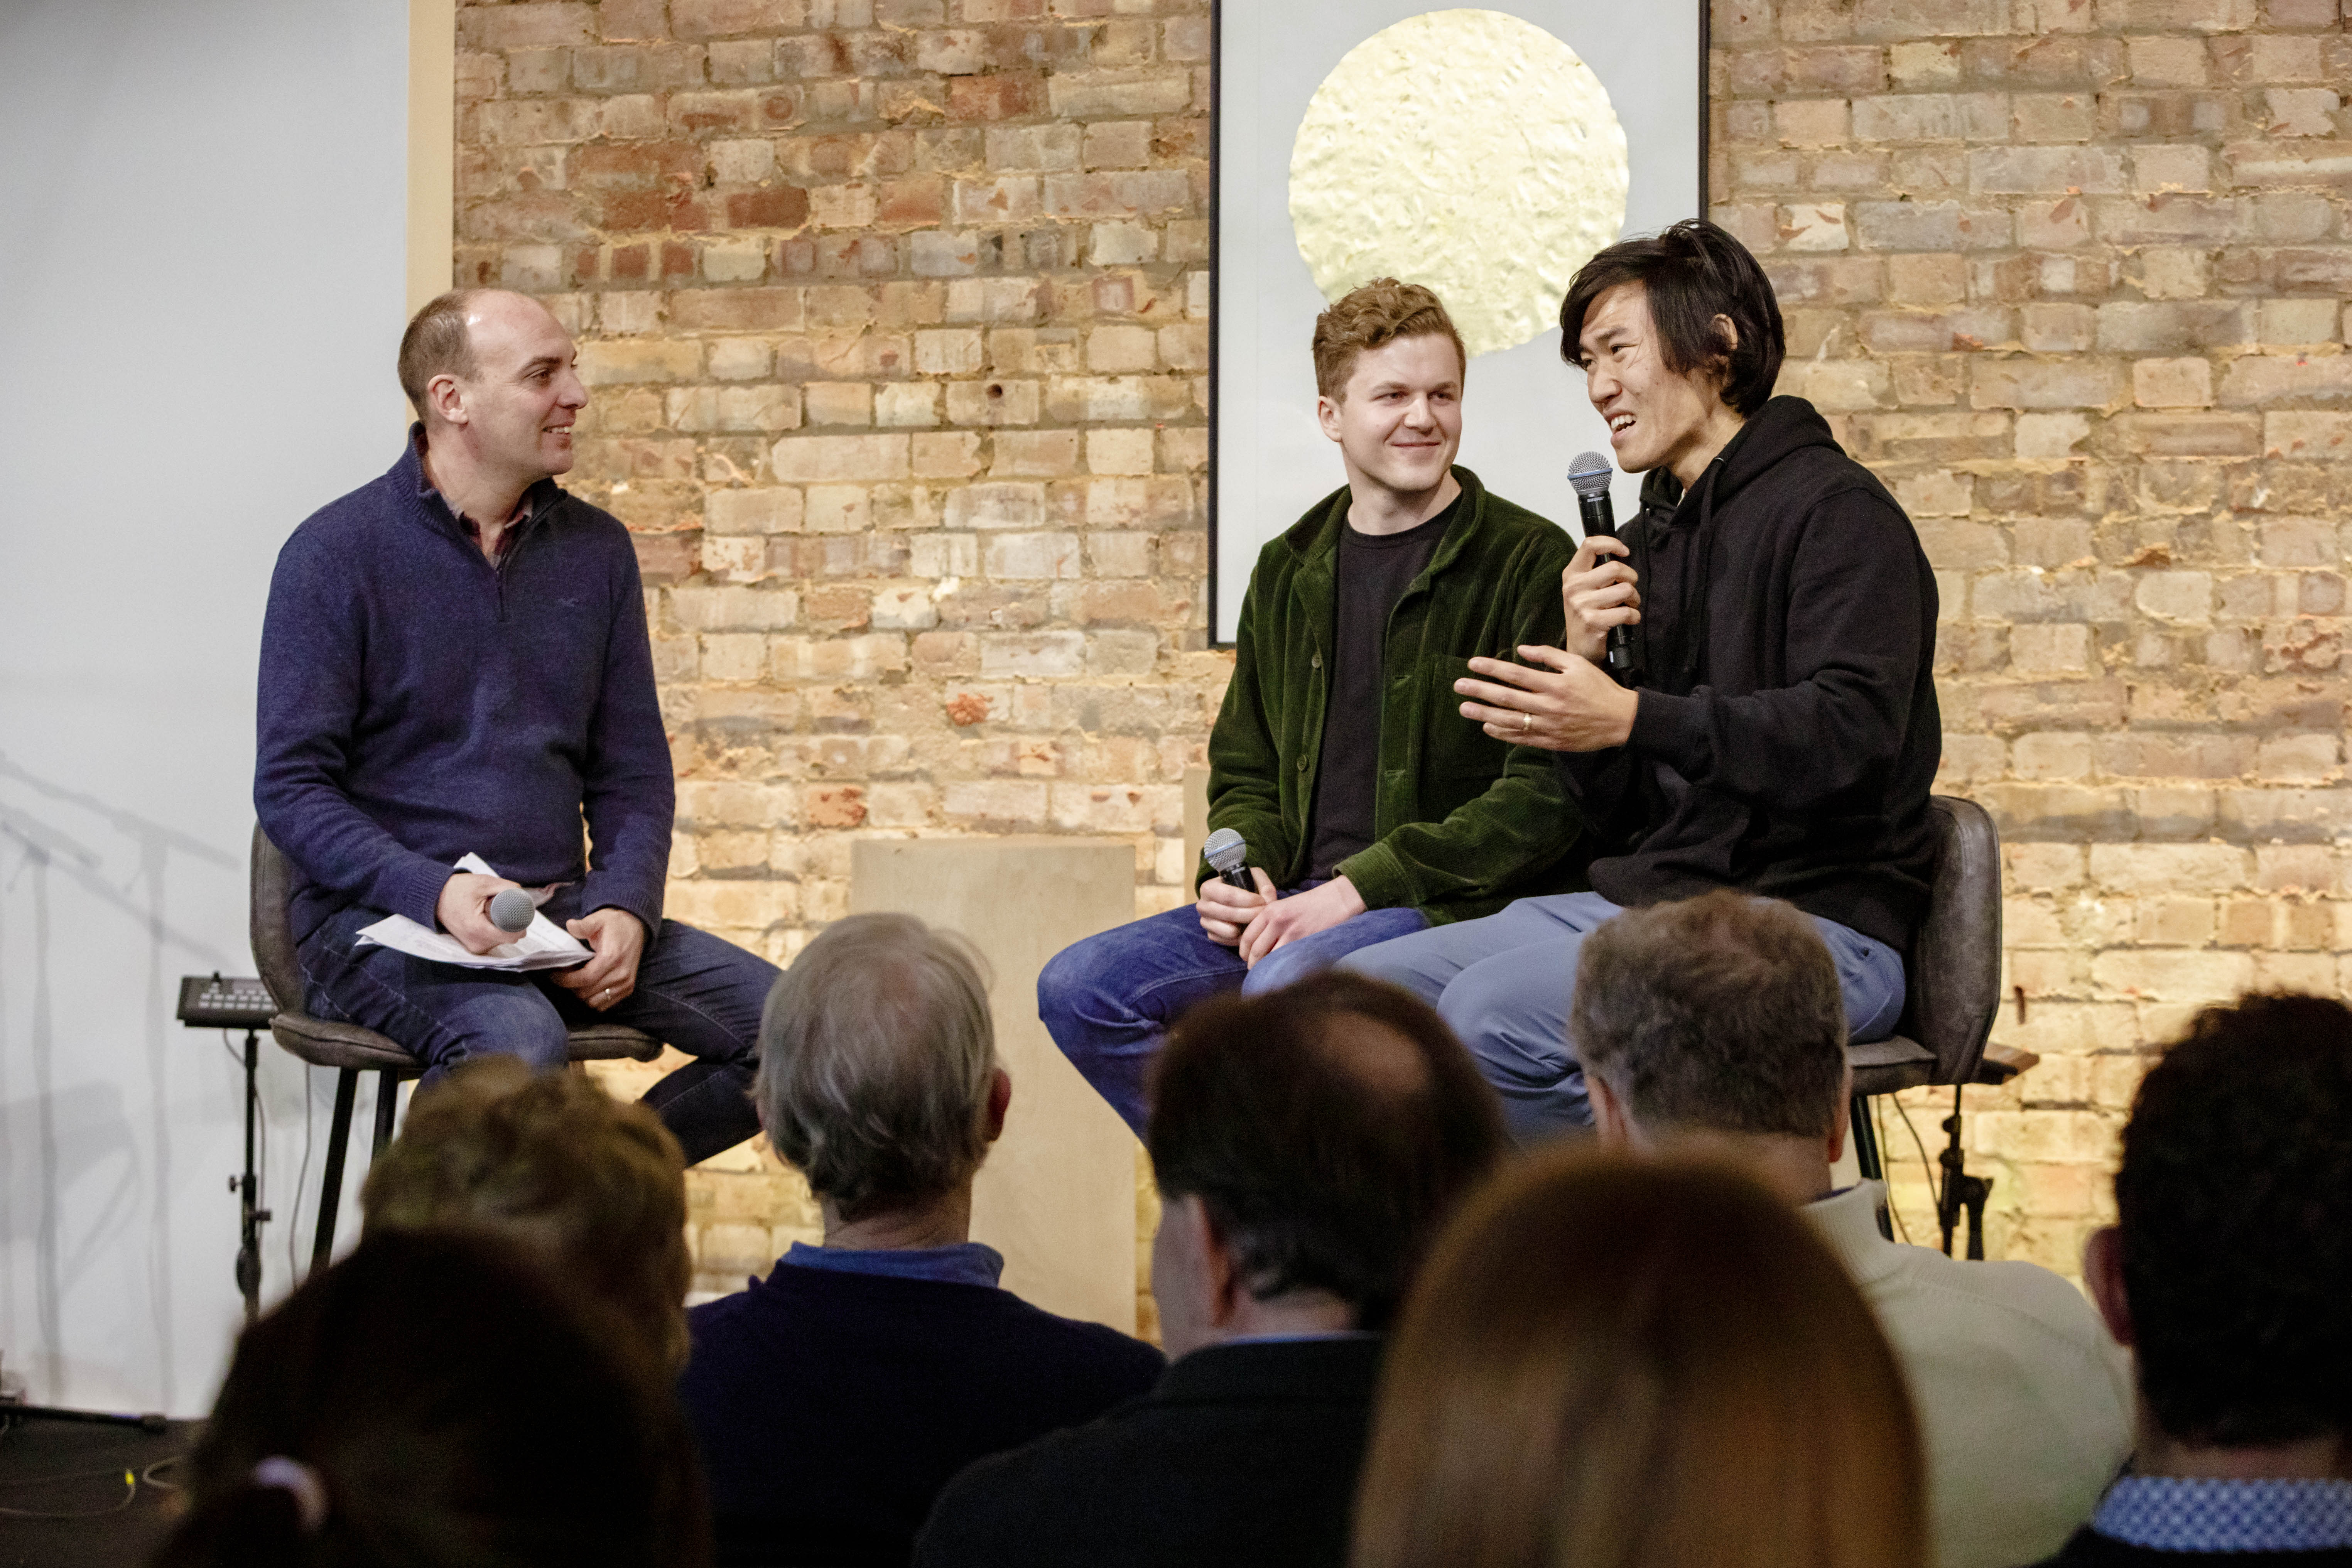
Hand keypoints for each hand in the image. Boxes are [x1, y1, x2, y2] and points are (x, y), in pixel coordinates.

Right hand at [436, 871, 522, 955]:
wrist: (435, 898)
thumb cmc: (457, 889)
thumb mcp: (483, 882)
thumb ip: (505, 887)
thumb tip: (522, 894)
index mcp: (477, 929)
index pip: (510, 936)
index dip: (520, 925)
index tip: (522, 914)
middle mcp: (475, 943)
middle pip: (508, 938)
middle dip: (512, 924)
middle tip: (508, 909)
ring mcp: (473, 947)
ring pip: (501, 941)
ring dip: (504, 928)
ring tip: (494, 913)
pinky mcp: (472, 947)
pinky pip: (492, 941)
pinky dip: (495, 931)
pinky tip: (491, 920)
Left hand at [553, 907, 646, 1011]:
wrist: (637, 927)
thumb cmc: (616, 924)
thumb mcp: (599, 919)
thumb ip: (583, 925)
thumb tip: (570, 926)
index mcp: (611, 958)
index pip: (584, 979)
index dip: (565, 980)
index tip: (554, 975)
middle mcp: (620, 974)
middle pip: (586, 993)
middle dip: (571, 986)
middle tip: (566, 974)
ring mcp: (625, 984)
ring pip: (594, 1002)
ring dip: (582, 994)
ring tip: (578, 980)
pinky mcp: (628, 989)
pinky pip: (605, 1004)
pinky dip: (593, 998)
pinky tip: (590, 985)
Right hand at [1198, 867, 1274, 946]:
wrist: (1235, 901)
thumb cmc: (1244, 888)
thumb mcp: (1255, 879)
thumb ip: (1264, 885)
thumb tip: (1267, 901)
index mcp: (1208, 887)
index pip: (1227, 896)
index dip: (1248, 900)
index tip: (1262, 901)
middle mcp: (1202, 905)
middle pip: (1228, 914)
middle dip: (1250, 914)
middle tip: (1263, 913)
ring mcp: (1205, 922)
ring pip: (1230, 931)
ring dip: (1247, 927)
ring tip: (1255, 920)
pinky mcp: (1211, 935)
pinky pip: (1229, 941)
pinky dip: (1241, 936)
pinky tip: (1246, 927)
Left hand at [1238, 876, 1365, 966]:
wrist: (1336, 900)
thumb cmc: (1310, 904)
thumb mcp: (1284, 906)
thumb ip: (1269, 921)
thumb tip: (1256, 943)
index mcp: (1269, 911)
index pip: (1247, 936)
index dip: (1244, 952)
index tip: (1246, 959)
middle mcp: (1277, 921)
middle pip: (1256, 950)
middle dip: (1253, 964)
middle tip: (1255, 970)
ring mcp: (1291, 932)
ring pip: (1270, 958)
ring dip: (1266, 968)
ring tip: (1268, 973)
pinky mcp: (1305, 941)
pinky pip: (1287, 960)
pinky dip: (1282, 968)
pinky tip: (1282, 971)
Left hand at [1455, 644, 1639, 752]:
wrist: (1620, 720)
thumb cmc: (1599, 688)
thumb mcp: (1578, 664)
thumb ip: (1550, 655)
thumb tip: (1522, 649)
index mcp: (1555, 684)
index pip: (1516, 674)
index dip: (1492, 669)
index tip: (1473, 664)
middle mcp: (1548, 705)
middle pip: (1507, 698)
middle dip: (1480, 691)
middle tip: (1458, 686)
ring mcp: (1548, 726)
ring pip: (1510, 720)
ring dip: (1484, 715)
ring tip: (1464, 709)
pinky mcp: (1550, 742)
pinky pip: (1522, 738)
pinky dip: (1503, 733)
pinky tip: (1487, 728)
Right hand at [1562, 537, 1639, 662]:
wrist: (1579, 648)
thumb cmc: (1587, 615)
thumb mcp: (1584, 588)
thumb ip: (1596, 571)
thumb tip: (1621, 553)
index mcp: (1572, 574)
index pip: (1590, 545)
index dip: (1612, 543)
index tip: (1625, 552)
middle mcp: (1573, 587)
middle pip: (1615, 568)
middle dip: (1631, 579)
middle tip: (1628, 591)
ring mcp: (1581, 604)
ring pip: (1626, 589)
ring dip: (1634, 599)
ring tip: (1628, 606)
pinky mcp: (1592, 621)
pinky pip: (1626, 612)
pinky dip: (1634, 617)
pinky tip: (1628, 621)